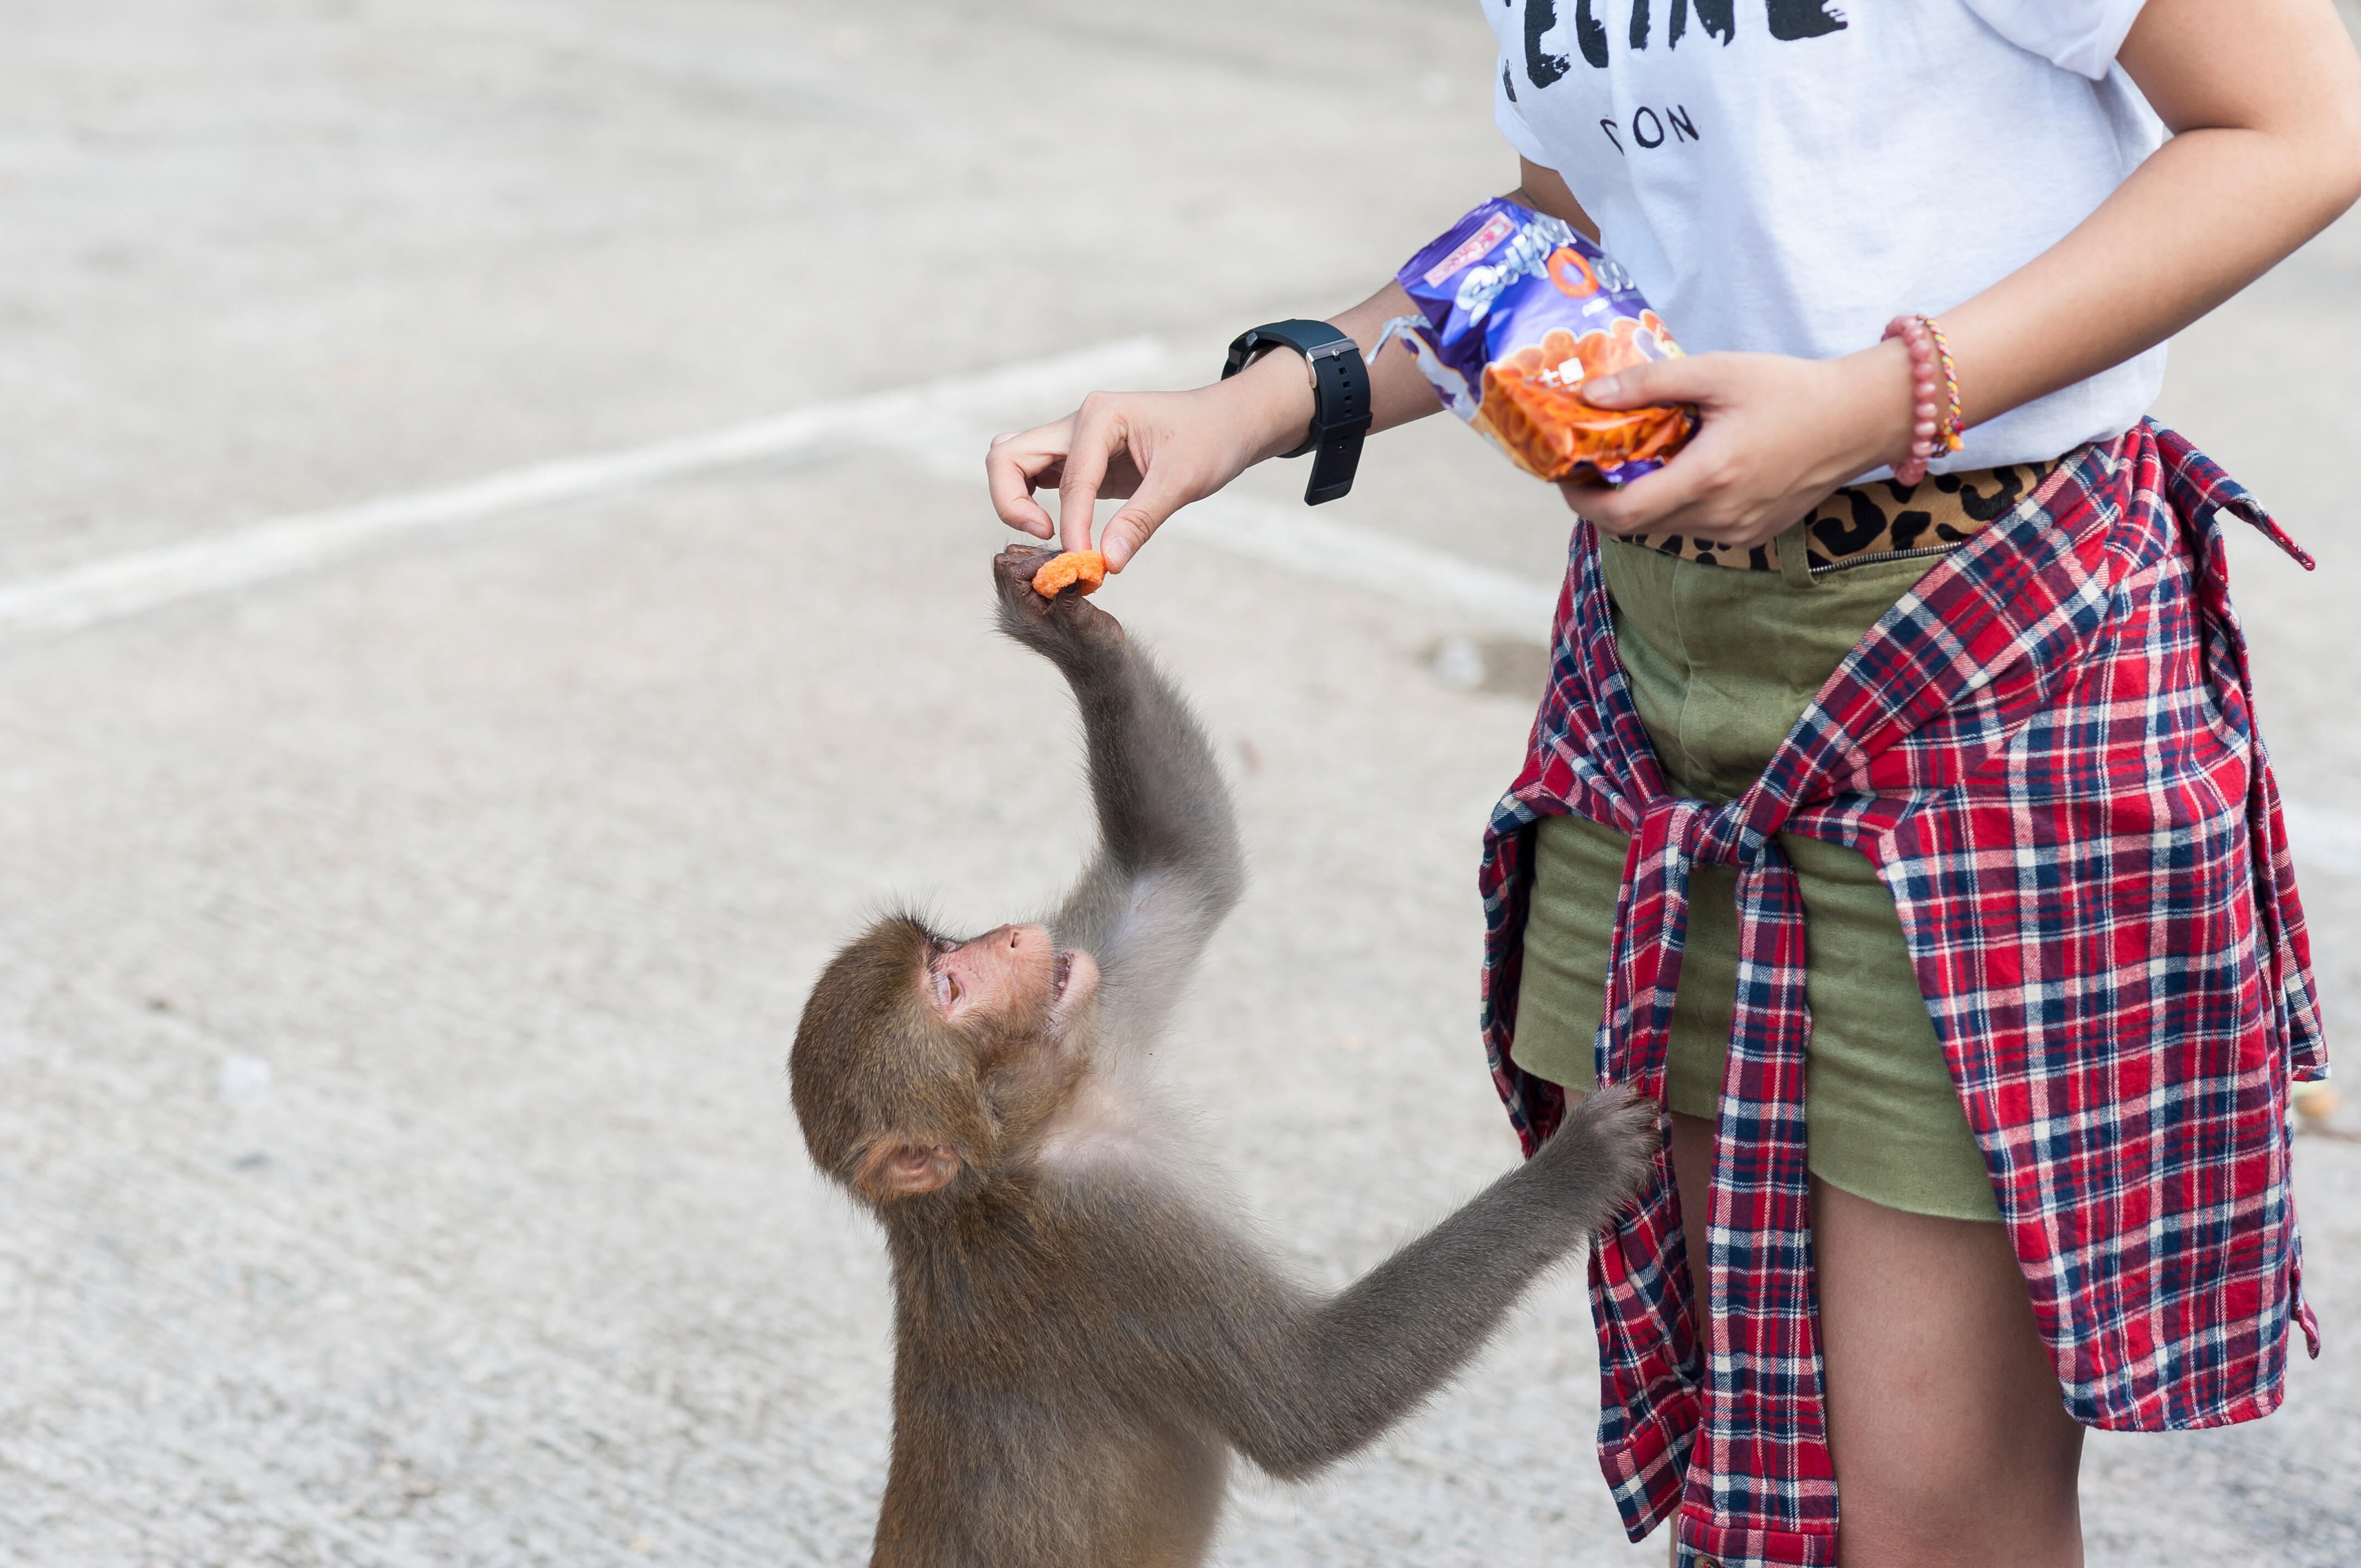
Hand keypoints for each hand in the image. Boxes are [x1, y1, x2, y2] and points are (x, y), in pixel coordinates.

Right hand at [984, 352, 1315, 572]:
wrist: (1228, 422)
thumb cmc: (1211, 440)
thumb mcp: (1182, 481)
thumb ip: (1141, 521)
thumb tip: (1106, 563)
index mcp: (1101, 416)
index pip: (1070, 480)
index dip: (1073, 528)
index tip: (1085, 566)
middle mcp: (1077, 421)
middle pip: (1008, 457)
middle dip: (1012, 504)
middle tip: (1047, 541)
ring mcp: (1073, 438)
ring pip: (1012, 462)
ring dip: (1014, 502)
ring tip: (1050, 538)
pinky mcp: (1079, 458)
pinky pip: (1035, 477)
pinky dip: (1031, 504)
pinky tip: (1061, 533)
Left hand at [992, 544, 1123, 662]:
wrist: (1098, 666)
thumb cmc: (1094, 646)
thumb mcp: (1084, 619)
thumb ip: (1070, 593)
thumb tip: (1066, 564)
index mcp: (1021, 616)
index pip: (1012, 571)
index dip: (1037, 559)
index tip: (1065, 561)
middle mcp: (1012, 612)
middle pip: (1005, 565)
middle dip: (1034, 556)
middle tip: (1064, 563)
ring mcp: (1017, 609)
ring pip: (1013, 565)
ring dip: (1039, 560)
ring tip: (1066, 570)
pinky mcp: (1027, 604)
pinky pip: (1025, 573)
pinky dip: (1044, 567)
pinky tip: (1065, 576)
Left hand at [1555, 342, 1915, 548]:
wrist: (1859, 418)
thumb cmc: (1791, 389)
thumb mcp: (1718, 372)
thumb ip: (1650, 384)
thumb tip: (1590, 395)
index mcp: (1709, 477)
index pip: (1622, 514)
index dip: (1582, 499)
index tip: (1566, 474)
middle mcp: (1720, 516)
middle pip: (1635, 527)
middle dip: (1602, 500)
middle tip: (1588, 466)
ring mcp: (1738, 532)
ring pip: (1663, 531)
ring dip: (1638, 505)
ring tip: (1631, 464)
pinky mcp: (1753, 535)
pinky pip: (1694, 530)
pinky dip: (1673, 508)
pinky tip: (1677, 473)